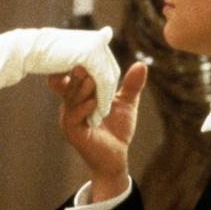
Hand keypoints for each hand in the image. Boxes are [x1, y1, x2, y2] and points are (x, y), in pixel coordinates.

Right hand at [48, 61, 147, 201]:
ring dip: (81, 88)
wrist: (116, 159)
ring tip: (90, 77)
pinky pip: (74, 117)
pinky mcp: (73, 132)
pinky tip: (94, 101)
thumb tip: (142, 64)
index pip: (69, 77)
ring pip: (71, 99)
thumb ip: (131, 85)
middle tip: (84, 60)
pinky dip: (84, 108)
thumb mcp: (126, 103)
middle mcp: (70, 105)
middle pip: (69, 84)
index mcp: (79, 96)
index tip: (80, 51)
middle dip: (76, 73)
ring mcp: (69, 119)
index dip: (70, 65)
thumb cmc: (117, 130)